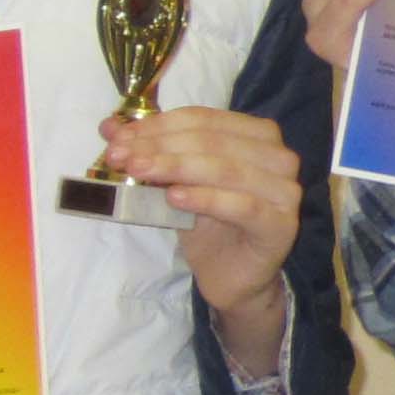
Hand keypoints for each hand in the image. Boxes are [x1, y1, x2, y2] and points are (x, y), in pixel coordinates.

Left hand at [99, 106, 300, 368]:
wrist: (231, 276)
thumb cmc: (208, 223)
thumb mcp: (174, 182)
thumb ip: (151, 152)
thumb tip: (109, 126)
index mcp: (258, 135)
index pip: (204, 119)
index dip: (158, 125)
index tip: (118, 138)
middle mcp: (279, 157)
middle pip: (213, 141)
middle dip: (160, 146)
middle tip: (120, 157)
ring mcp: (285, 191)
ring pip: (226, 169)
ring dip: (176, 167)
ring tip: (138, 172)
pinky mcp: (281, 226)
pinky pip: (242, 206)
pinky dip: (205, 198)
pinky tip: (174, 198)